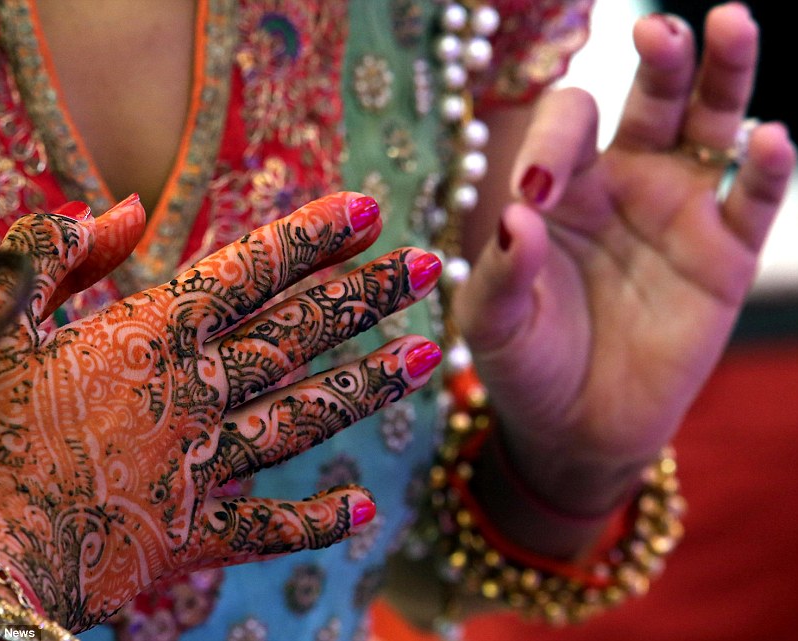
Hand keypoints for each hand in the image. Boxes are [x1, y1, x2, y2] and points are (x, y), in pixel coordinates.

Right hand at [0, 192, 442, 628]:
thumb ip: (57, 254)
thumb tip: (127, 207)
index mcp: (146, 336)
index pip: (248, 271)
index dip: (311, 237)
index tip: (369, 210)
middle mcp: (192, 394)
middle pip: (296, 335)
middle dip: (365, 296)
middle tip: (429, 267)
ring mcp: (199, 467)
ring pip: (302, 419)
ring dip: (367, 387)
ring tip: (425, 359)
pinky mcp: (189, 537)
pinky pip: (266, 529)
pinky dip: (315, 522)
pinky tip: (366, 510)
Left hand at [456, 3, 794, 516]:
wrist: (576, 425)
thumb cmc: (526, 363)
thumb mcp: (495, 324)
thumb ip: (502, 274)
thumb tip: (519, 218)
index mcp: (559, 187)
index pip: (566, 125)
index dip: (553, 141)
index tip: (536, 189)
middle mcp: (622, 183)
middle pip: (651, 99)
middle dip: (660, 60)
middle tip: (658, 28)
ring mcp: (678, 211)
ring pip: (710, 126)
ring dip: (723, 76)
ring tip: (729, 23)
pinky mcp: (723, 255)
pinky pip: (751, 201)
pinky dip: (766, 170)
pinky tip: (771, 139)